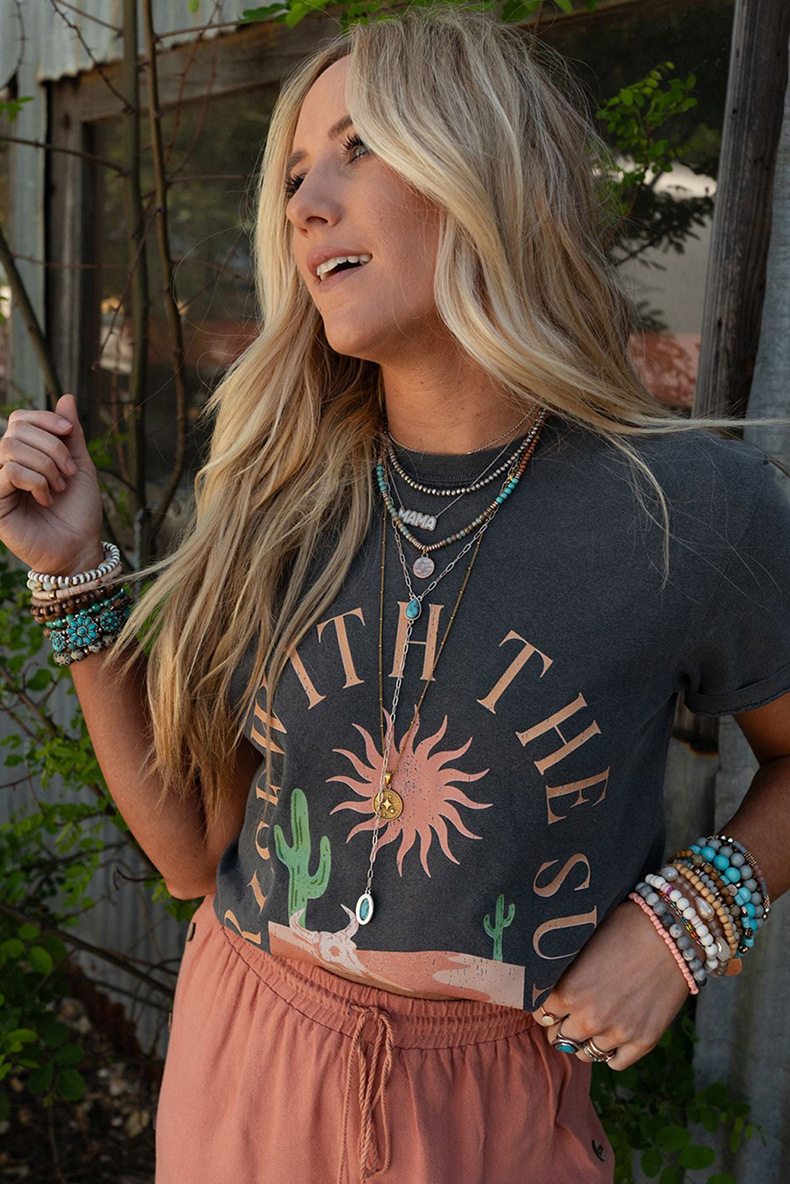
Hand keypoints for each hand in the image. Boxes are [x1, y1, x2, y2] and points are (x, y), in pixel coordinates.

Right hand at [0, 393, 102, 574]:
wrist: (80, 547)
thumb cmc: (79, 511)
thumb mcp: (80, 466)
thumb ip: (70, 434)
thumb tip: (66, 396)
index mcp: (25, 455)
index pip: (20, 419)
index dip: (44, 418)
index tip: (69, 432)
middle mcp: (6, 466)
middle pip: (16, 429)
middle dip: (51, 446)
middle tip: (68, 473)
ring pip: (10, 447)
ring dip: (45, 464)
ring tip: (59, 487)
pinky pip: (8, 472)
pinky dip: (35, 481)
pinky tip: (47, 498)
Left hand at [537, 899, 691, 1070]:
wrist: (670, 933)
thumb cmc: (622, 927)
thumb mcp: (583, 943)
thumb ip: (562, 970)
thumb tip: (544, 980)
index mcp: (567, 992)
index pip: (540, 1014)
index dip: (546, 1005)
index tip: (552, 1000)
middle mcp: (588, 1018)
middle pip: (558, 1039)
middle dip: (562, 1025)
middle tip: (571, 1013)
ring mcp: (617, 1034)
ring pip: (586, 1054)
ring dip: (585, 1040)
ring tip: (593, 1022)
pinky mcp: (644, 1042)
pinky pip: (616, 1064)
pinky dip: (611, 1052)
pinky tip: (614, 1033)